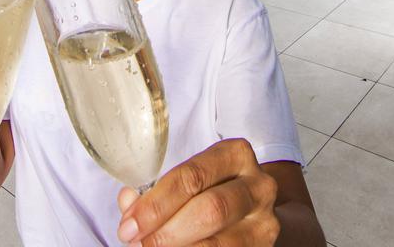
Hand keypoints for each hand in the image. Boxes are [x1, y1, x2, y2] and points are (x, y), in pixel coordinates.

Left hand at [116, 138, 278, 246]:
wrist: (253, 208)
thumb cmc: (212, 188)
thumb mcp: (190, 179)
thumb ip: (157, 190)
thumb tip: (128, 201)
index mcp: (235, 155)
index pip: (193, 177)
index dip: (157, 203)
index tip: (129, 224)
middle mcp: (258, 186)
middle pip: (210, 210)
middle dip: (166, 231)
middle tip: (137, 242)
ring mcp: (265, 221)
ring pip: (218, 243)